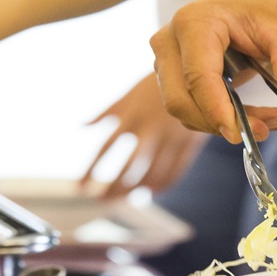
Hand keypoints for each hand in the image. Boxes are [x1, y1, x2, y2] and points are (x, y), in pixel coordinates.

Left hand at [82, 74, 209, 198]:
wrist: (197, 75)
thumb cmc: (157, 84)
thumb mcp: (130, 94)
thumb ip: (107, 112)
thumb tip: (82, 125)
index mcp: (131, 117)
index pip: (105, 148)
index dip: (90, 170)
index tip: (79, 188)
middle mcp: (150, 131)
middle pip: (127, 168)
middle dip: (113, 188)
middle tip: (101, 200)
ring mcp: (171, 139)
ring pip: (152, 174)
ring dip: (136, 189)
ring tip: (125, 196)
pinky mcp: (190, 145)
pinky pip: (175, 172)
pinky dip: (162, 184)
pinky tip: (152, 190)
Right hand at [150, 0, 276, 142]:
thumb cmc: (269, 5)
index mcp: (194, 23)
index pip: (198, 77)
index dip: (218, 110)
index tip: (245, 134)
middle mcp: (170, 41)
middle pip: (182, 100)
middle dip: (223, 122)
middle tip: (270, 128)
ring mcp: (167, 60)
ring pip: (185, 110)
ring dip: (226, 123)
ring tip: (275, 119)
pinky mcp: (173, 76)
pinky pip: (191, 109)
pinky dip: (222, 119)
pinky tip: (258, 115)